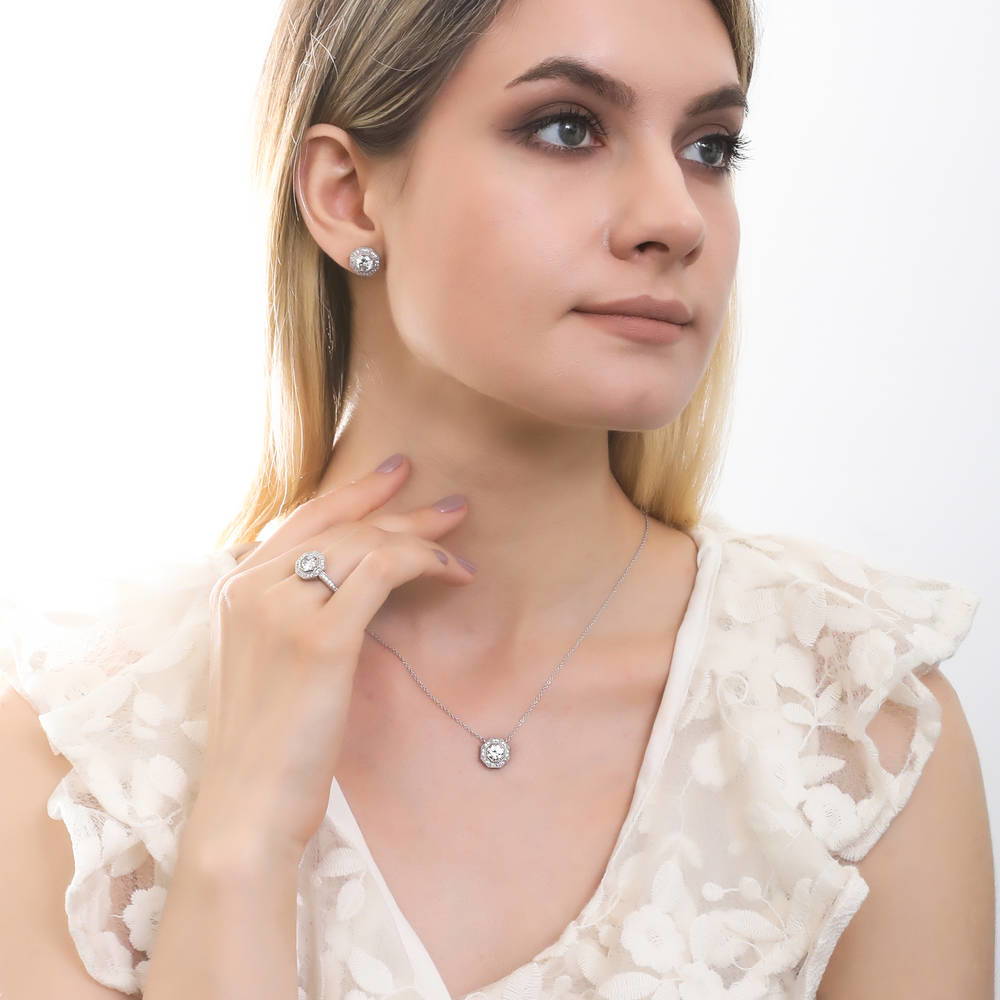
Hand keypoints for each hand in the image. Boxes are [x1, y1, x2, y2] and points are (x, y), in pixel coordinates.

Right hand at [190, 455, 474, 865]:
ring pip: (363, 544)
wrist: (248, 805)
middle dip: (401, 511)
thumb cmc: (267, 742)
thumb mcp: (267, 660)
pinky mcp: (318, 638)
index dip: (354, 492)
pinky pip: (381, 572)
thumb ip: (292, 611)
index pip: (304, 520)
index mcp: (234, 588)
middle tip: (453, 506)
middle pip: (340, 527)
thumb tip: (353, 582)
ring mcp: (281, 609)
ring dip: (422, 540)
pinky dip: (423, 563)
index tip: (396, 473)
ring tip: (462, 549)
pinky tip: (454, 573)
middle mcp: (251, 587)